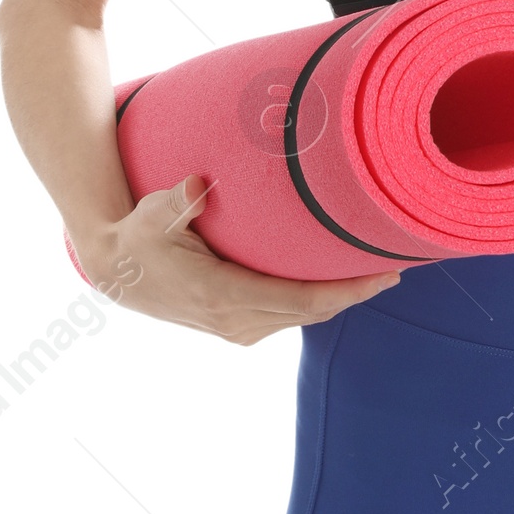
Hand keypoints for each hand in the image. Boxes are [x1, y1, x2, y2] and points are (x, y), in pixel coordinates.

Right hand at [72, 175, 402, 345]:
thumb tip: (197, 184)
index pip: (302, 300)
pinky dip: (318, 304)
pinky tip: (339, 287)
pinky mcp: (236, 327)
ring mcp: (236, 329)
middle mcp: (235, 321)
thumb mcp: (154, 214)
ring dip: (340, 300)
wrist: (118, 272)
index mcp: (224, 296)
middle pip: (312, 312)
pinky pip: (288, 317)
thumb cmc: (140, 235)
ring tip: (376, 275)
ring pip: (303, 318)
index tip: (383, 275)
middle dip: (355, 294)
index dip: (348, 291)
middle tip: (394, 268)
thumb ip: (178, 201)